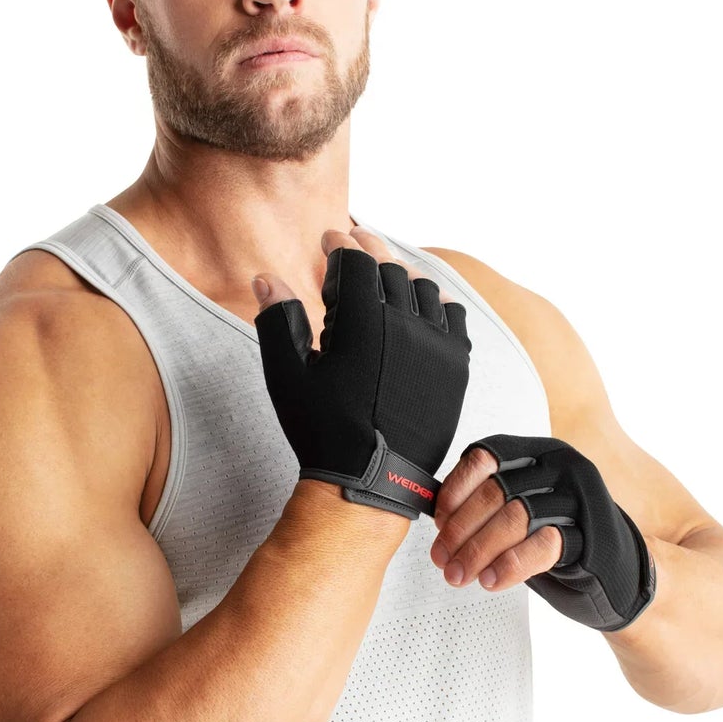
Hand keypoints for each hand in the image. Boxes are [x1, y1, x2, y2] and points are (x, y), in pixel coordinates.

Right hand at [253, 226, 471, 520]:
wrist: (370, 480)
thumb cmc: (322, 429)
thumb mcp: (287, 376)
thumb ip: (278, 320)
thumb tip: (266, 277)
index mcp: (362, 323)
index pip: (356, 260)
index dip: (340, 244)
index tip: (330, 241)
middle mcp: (405, 326)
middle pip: (390, 267)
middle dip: (369, 251)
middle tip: (354, 246)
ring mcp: (436, 346)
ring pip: (424, 287)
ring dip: (402, 273)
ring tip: (385, 274)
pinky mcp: (455, 368)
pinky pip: (454, 318)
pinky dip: (438, 303)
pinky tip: (424, 304)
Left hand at [430, 433, 655, 630]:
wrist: (619, 575)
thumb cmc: (562, 540)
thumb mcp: (523, 512)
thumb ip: (490, 507)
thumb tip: (439, 521)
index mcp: (537, 452)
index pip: (484, 457)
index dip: (455, 491)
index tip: (438, 525)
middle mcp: (561, 466)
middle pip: (496, 491)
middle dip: (460, 530)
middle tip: (443, 560)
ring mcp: (580, 498)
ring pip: (516, 517)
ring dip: (479, 551)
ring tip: (460, 575)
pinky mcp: (593, 534)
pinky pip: (543, 546)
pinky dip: (510, 565)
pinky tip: (492, 581)